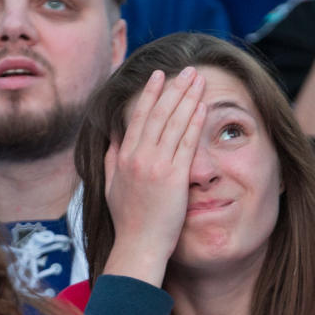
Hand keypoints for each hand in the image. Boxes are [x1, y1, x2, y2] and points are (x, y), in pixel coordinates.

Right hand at [102, 67, 205, 286]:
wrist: (138, 245)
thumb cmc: (127, 220)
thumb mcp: (111, 186)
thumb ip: (112, 159)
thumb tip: (114, 139)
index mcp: (124, 157)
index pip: (139, 117)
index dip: (150, 94)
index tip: (159, 76)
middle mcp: (139, 157)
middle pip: (158, 113)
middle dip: (173, 88)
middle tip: (186, 69)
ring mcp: (156, 165)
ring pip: (174, 123)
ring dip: (187, 97)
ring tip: (198, 80)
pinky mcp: (174, 177)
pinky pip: (187, 143)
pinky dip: (194, 121)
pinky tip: (202, 106)